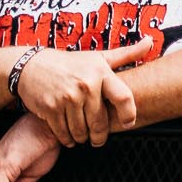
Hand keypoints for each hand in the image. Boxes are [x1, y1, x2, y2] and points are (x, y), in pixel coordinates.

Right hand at [14, 37, 157, 146]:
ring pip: (81, 130)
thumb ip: (126, 54)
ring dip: (83, 138)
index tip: (129, 122)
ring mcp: (67, 98)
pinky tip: (69, 137)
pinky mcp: (51, 109)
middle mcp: (86, 85)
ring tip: (84, 136)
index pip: (123, 97)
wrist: (32, 66)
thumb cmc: (70, 63)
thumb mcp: (99, 57)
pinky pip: (64, 133)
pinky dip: (67, 139)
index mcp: (101, 72)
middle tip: (99, 138)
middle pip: (100, 121)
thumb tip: (149, 42)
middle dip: (100, 135)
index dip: (129, 113)